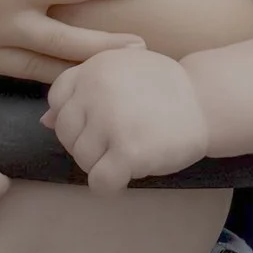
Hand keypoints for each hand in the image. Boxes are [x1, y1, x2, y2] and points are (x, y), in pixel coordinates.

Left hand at [44, 47, 211, 192]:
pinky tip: (129, 173)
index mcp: (94, 67)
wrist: (207, 100)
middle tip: (120, 139)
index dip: (77, 117)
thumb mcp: (122, 72)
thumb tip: (44, 121)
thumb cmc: (164, 89)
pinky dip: (111, 185)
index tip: (102, 119)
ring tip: (130, 152)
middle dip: (89, 143)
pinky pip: (99, 182)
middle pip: (66, 133)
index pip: (57, 100)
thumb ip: (82, 90)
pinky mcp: (128, 151)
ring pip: (82, 159)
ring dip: (103, 164)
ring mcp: (111, 120)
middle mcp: (97, 89)